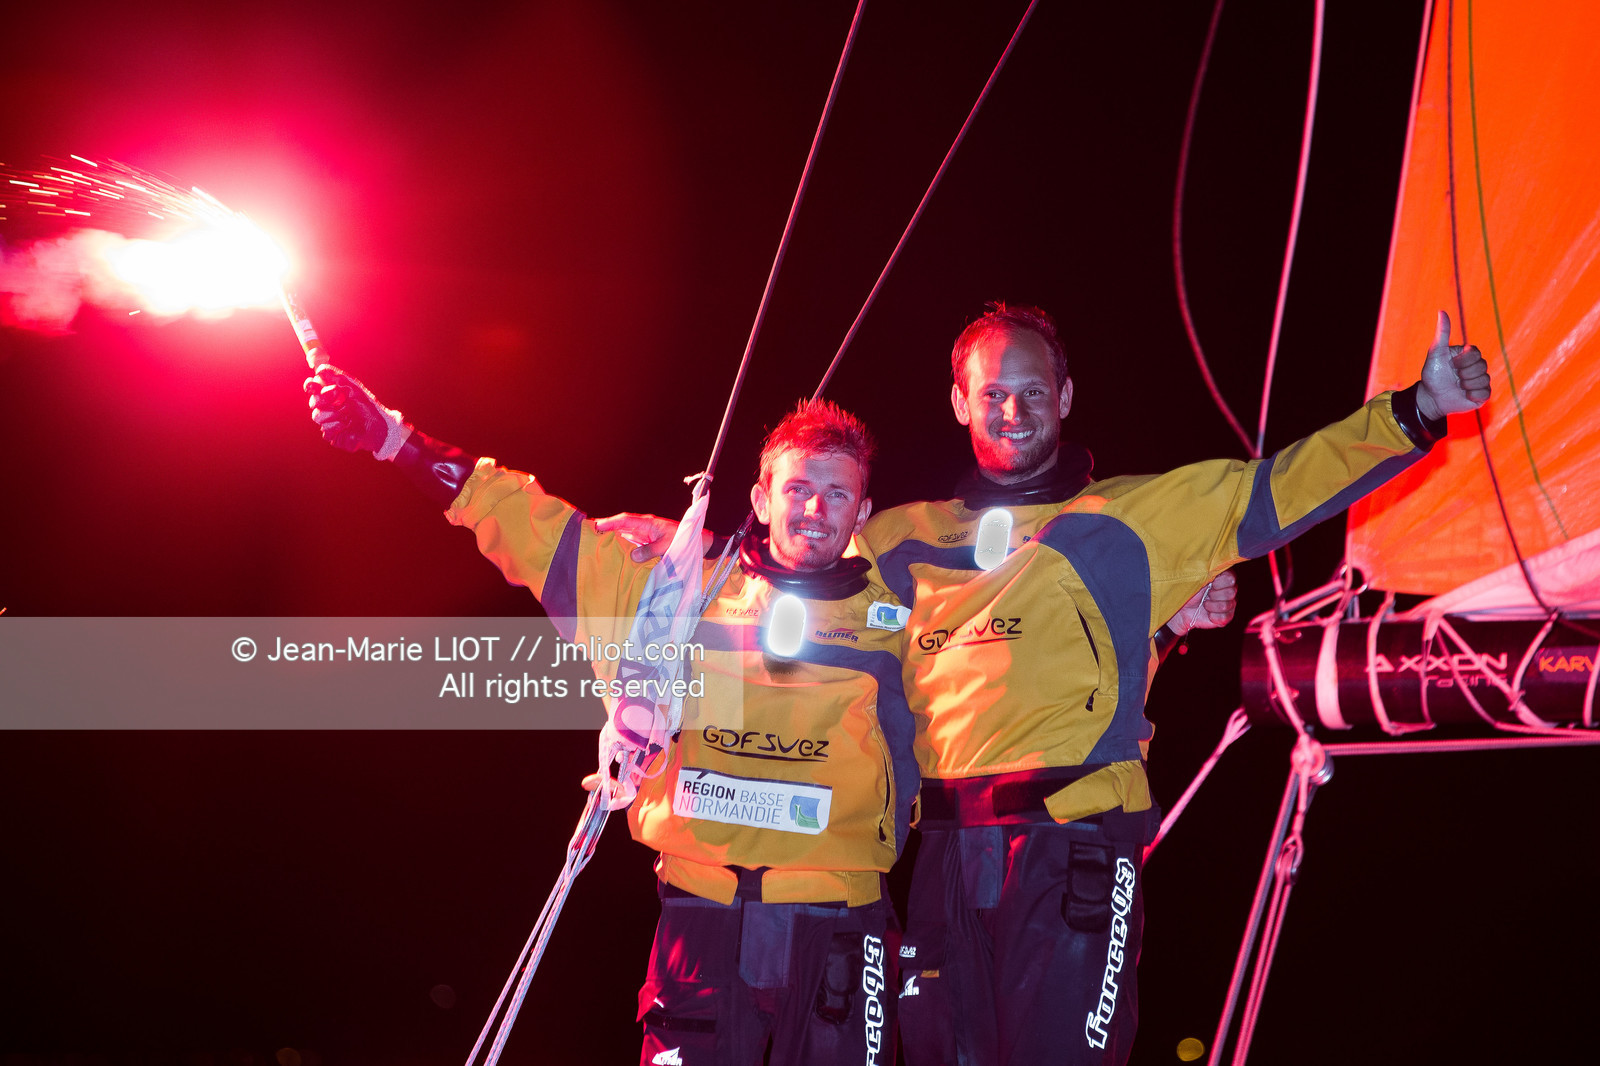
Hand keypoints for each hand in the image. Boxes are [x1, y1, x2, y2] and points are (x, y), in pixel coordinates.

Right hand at [302, 364, 406, 456]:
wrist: (378, 427)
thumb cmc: (367, 406)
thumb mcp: (353, 389)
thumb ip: (337, 378)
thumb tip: (320, 369)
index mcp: (331, 395)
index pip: (313, 388)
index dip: (310, 386)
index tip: (313, 384)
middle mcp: (327, 408)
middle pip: (313, 402)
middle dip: (321, 400)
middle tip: (336, 400)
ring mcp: (328, 422)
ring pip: (317, 416)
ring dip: (332, 414)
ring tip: (347, 414)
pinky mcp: (332, 436)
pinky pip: (325, 431)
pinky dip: (336, 427)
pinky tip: (346, 426)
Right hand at [594, 512, 709, 562]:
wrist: (698, 542)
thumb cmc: (684, 540)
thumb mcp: (668, 546)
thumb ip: (650, 551)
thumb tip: (632, 556)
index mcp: (648, 523)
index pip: (625, 520)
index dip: (611, 522)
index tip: (597, 524)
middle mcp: (644, 527)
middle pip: (621, 524)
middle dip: (606, 526)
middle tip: (588, 531)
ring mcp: (644, 534)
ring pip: (624, 533)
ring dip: (611, 535)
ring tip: (595, 540)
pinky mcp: (646, 542)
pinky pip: (630, 542)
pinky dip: (620, 544)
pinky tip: (612, 549)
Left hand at [1166, 569, 1237, 636]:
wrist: (1181, 609)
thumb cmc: (1187, 590)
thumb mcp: (1194, 578)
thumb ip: (1206, 571)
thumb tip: (1212, 570)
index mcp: (1222, 577)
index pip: (1231, 578)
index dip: (1219, 583)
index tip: (1209, 584)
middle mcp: (1229, 590)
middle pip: (1230, 592)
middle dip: (1214, 595)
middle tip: (1205, 595)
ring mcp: (1229, 604)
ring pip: (1227, 605)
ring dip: (1211, 606)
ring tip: (1204, 604)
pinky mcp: (1225, 617)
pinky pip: (1224, 617)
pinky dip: (1213, 616)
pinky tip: (1207, 613)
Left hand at [1417, 311, 1490, 420]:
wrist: (1431, 398)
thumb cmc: (1433, 374)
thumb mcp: (1436, 352)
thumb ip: (1442, 333)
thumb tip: (1441, 311)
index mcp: (1468, 355)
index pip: (1476, 353)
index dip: (1462, 360)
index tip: (1451, 364)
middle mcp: (1476, 366)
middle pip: (1481, 366)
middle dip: (1464, 373)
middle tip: (1454, 377)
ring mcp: (1480, 380)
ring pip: (1483, 379)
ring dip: (1466, 385)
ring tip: (1457, 386)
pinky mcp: (1482, 394)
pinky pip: (1485, 392)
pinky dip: (1472, 395)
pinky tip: (1464, 395)